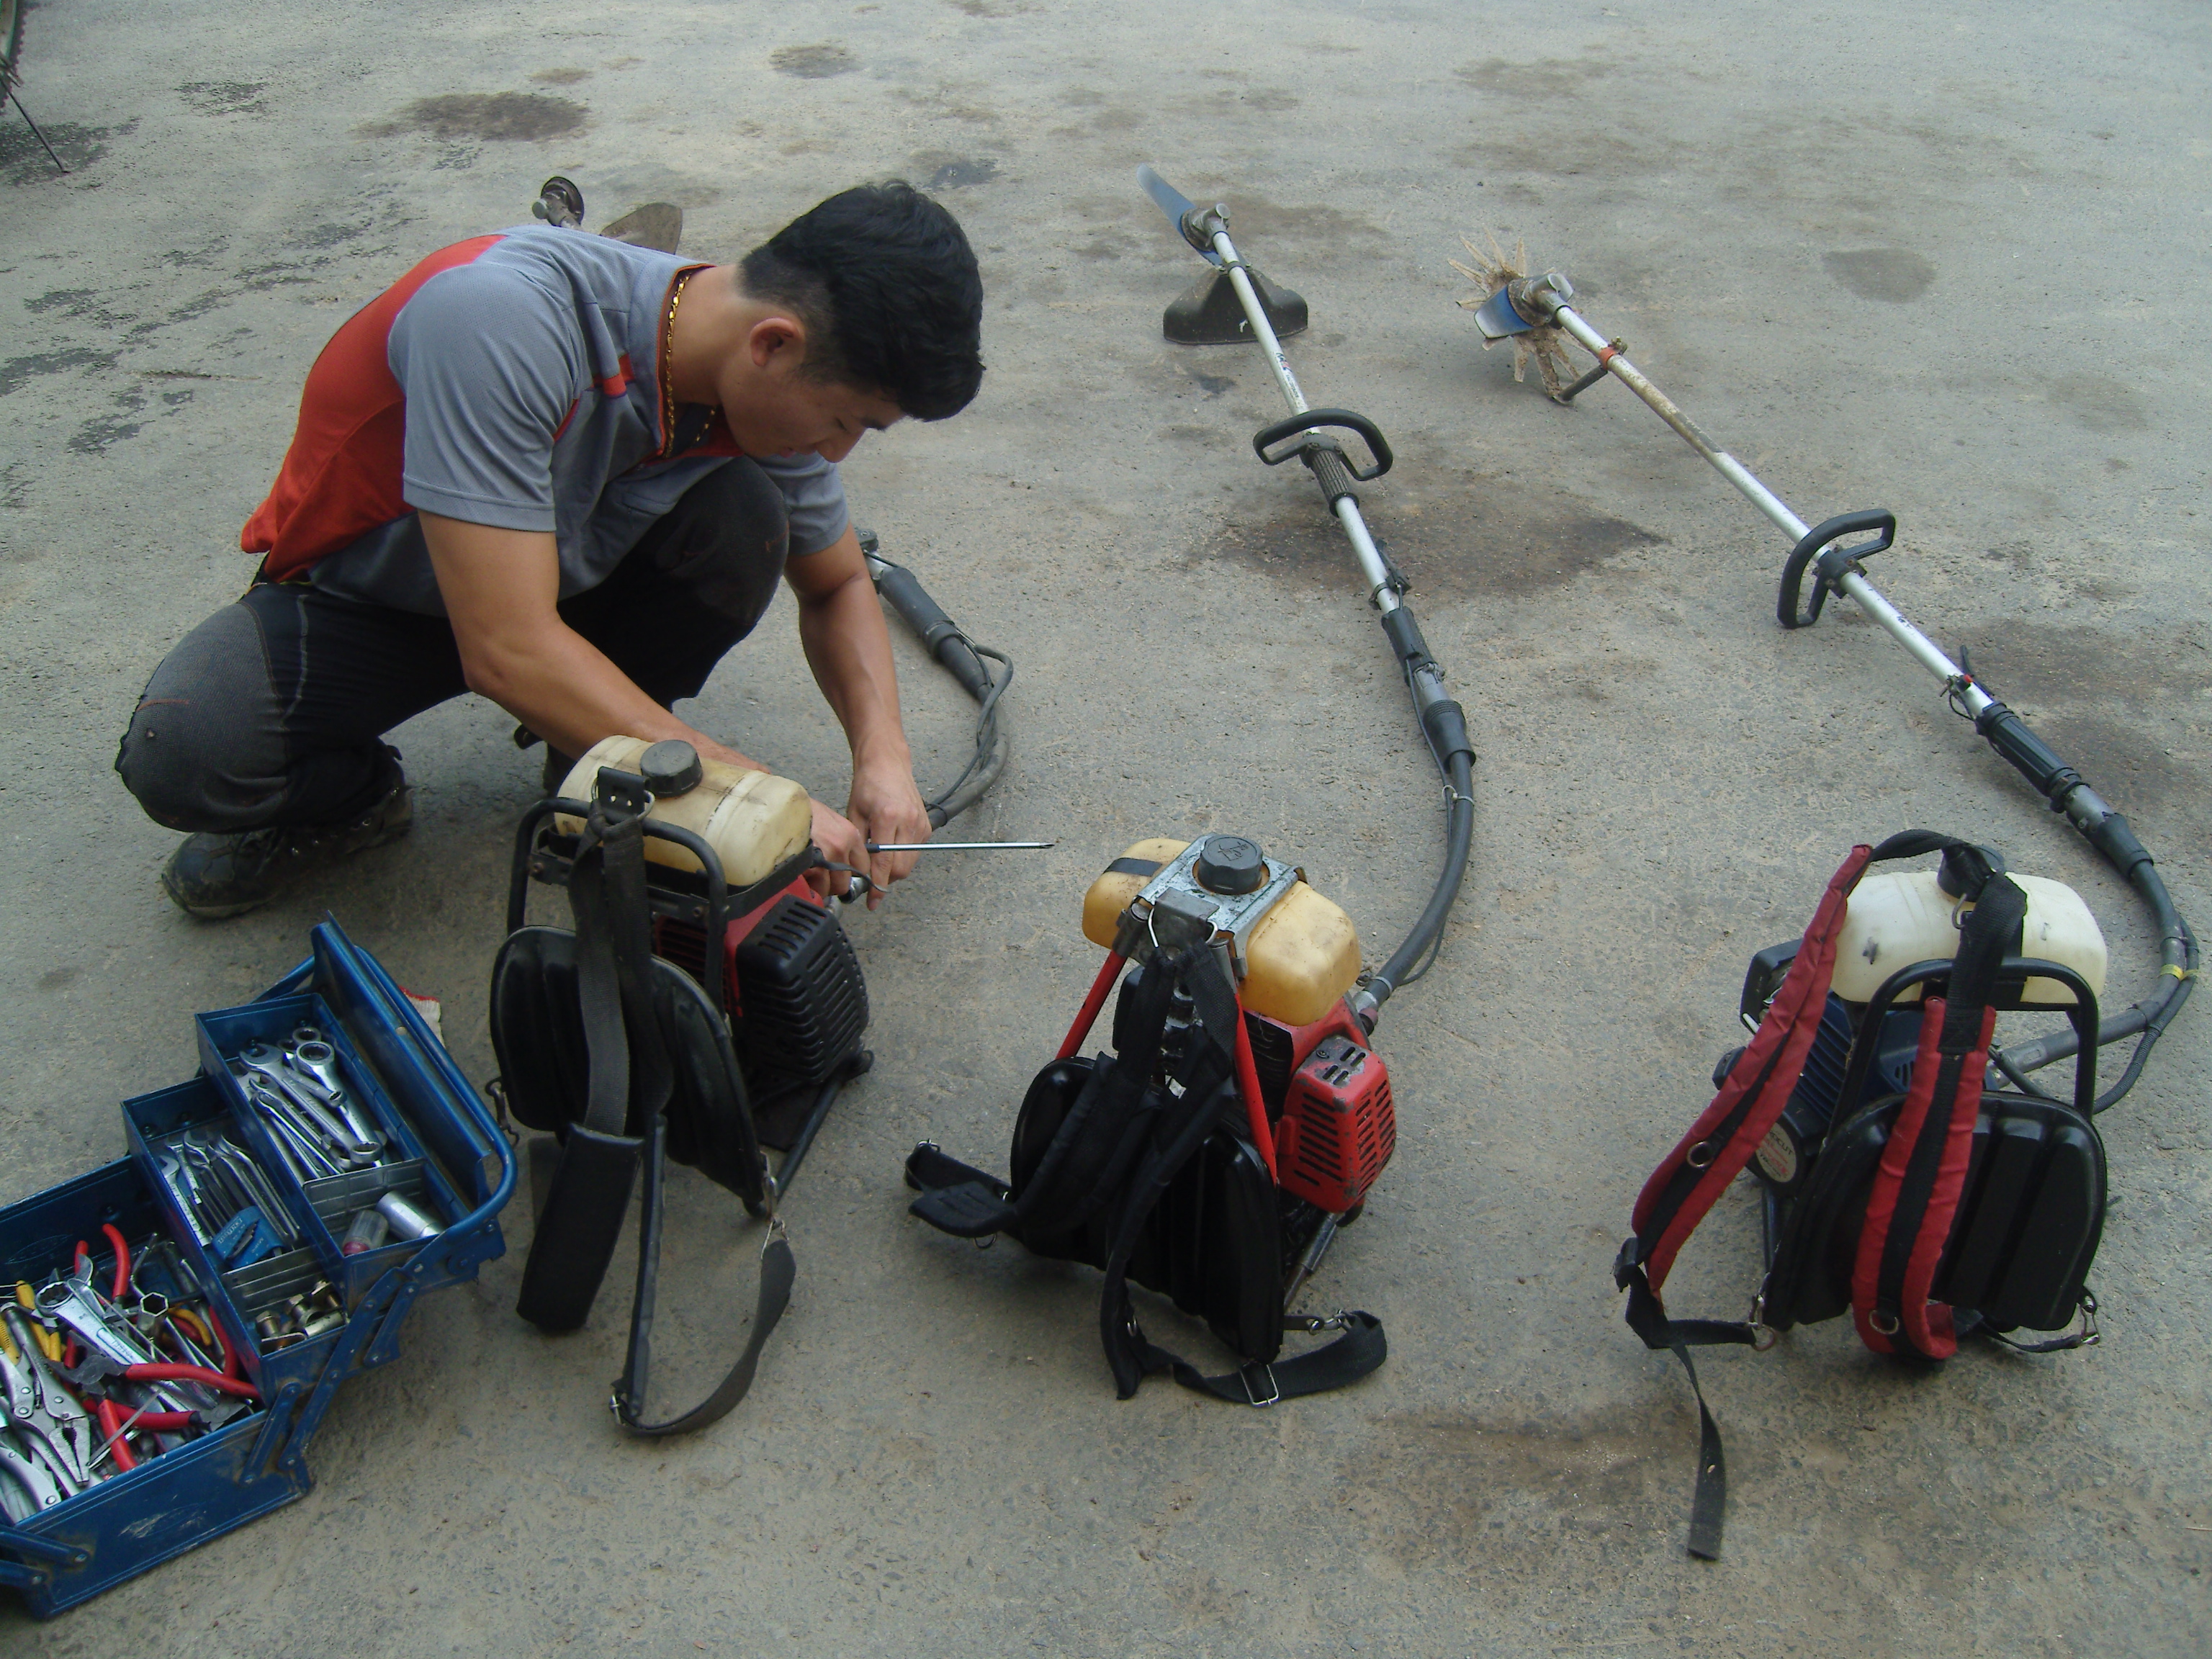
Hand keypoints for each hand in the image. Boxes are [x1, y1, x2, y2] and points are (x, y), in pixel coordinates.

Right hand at [806, 799, 869, 902]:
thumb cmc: (801, 810)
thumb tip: (843, 859)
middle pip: (844, 883)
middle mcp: (840, 847)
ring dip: (817, 887)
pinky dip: (805, 885)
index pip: (862, 867)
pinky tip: (799, 874)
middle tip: (821, 878)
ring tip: (807, 875)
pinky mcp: (806, 866)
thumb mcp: (828, 817)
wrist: (780, 808)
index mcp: (849, 835)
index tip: (841, 874)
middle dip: (832, 885)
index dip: (850, 873)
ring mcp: (823, 858)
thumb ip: (840, 839)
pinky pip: (810, 887)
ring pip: (827, 888)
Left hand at [843, 759, 930, 910]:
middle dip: (886, 879)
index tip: (872, 900)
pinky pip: (915, 853)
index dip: (878, 886)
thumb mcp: (854, 814)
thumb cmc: (867, 785)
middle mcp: (909, 822)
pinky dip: (902, 856)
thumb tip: (859, 873)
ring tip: (879, 861)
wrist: (887, 764)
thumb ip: (858, 845)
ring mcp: (921, 824)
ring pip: (909, 863)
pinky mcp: (926, 826)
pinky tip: (890, 846)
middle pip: (901, 869)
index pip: (884, 863)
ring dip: (894, 869)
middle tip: (871, 878)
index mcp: (888, 818)